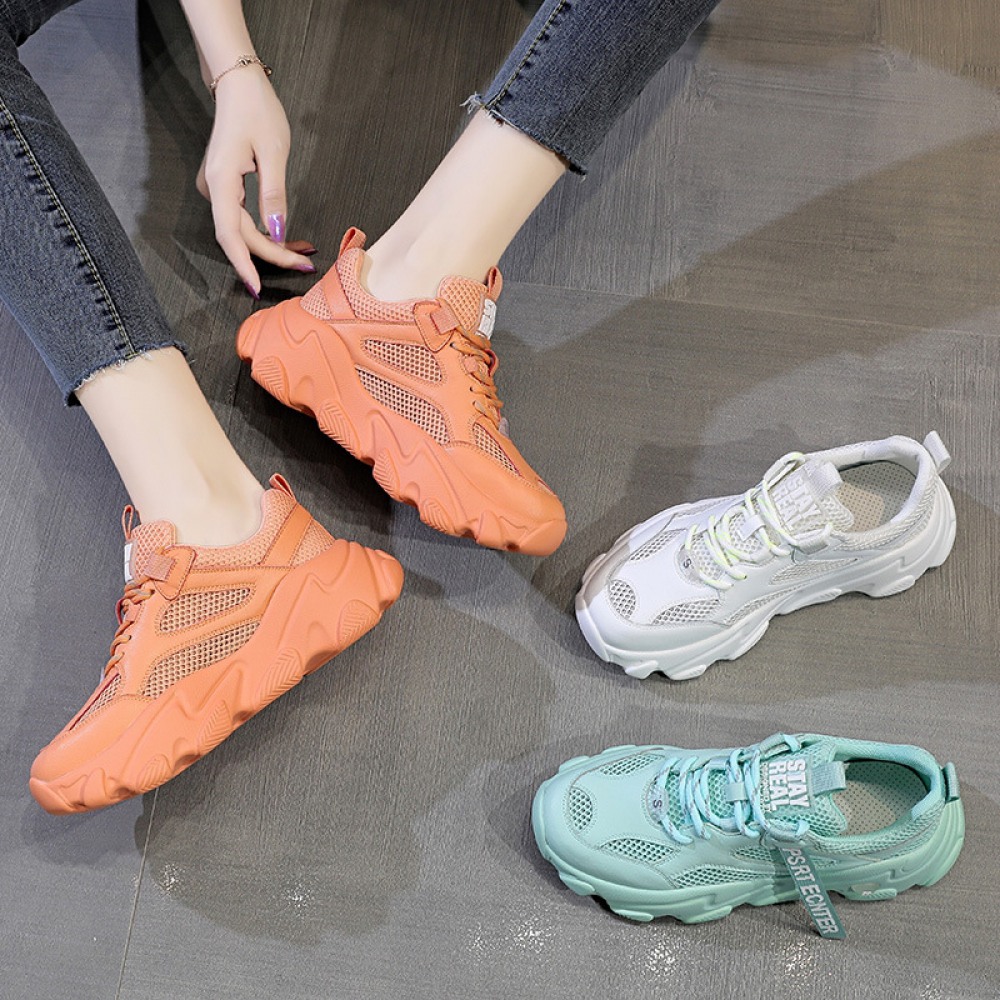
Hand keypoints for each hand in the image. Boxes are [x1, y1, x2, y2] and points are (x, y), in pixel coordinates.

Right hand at [198, 66, 314, 295]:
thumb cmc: (257, 110)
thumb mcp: (273, 153)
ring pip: (242, 229)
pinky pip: (242, 217)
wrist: (238, 83)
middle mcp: (213, 187)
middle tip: (305, 264)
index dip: (244, 264)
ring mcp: (217, 187)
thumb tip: (276, 231)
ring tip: (303, 253)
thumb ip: (274, 195)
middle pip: (240, 236)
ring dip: (270, 245)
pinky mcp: (225, 185)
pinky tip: (287, 237)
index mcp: (221, 181)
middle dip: (271, 254)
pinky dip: (265, 230)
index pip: (230, 235)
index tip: (256, 288)